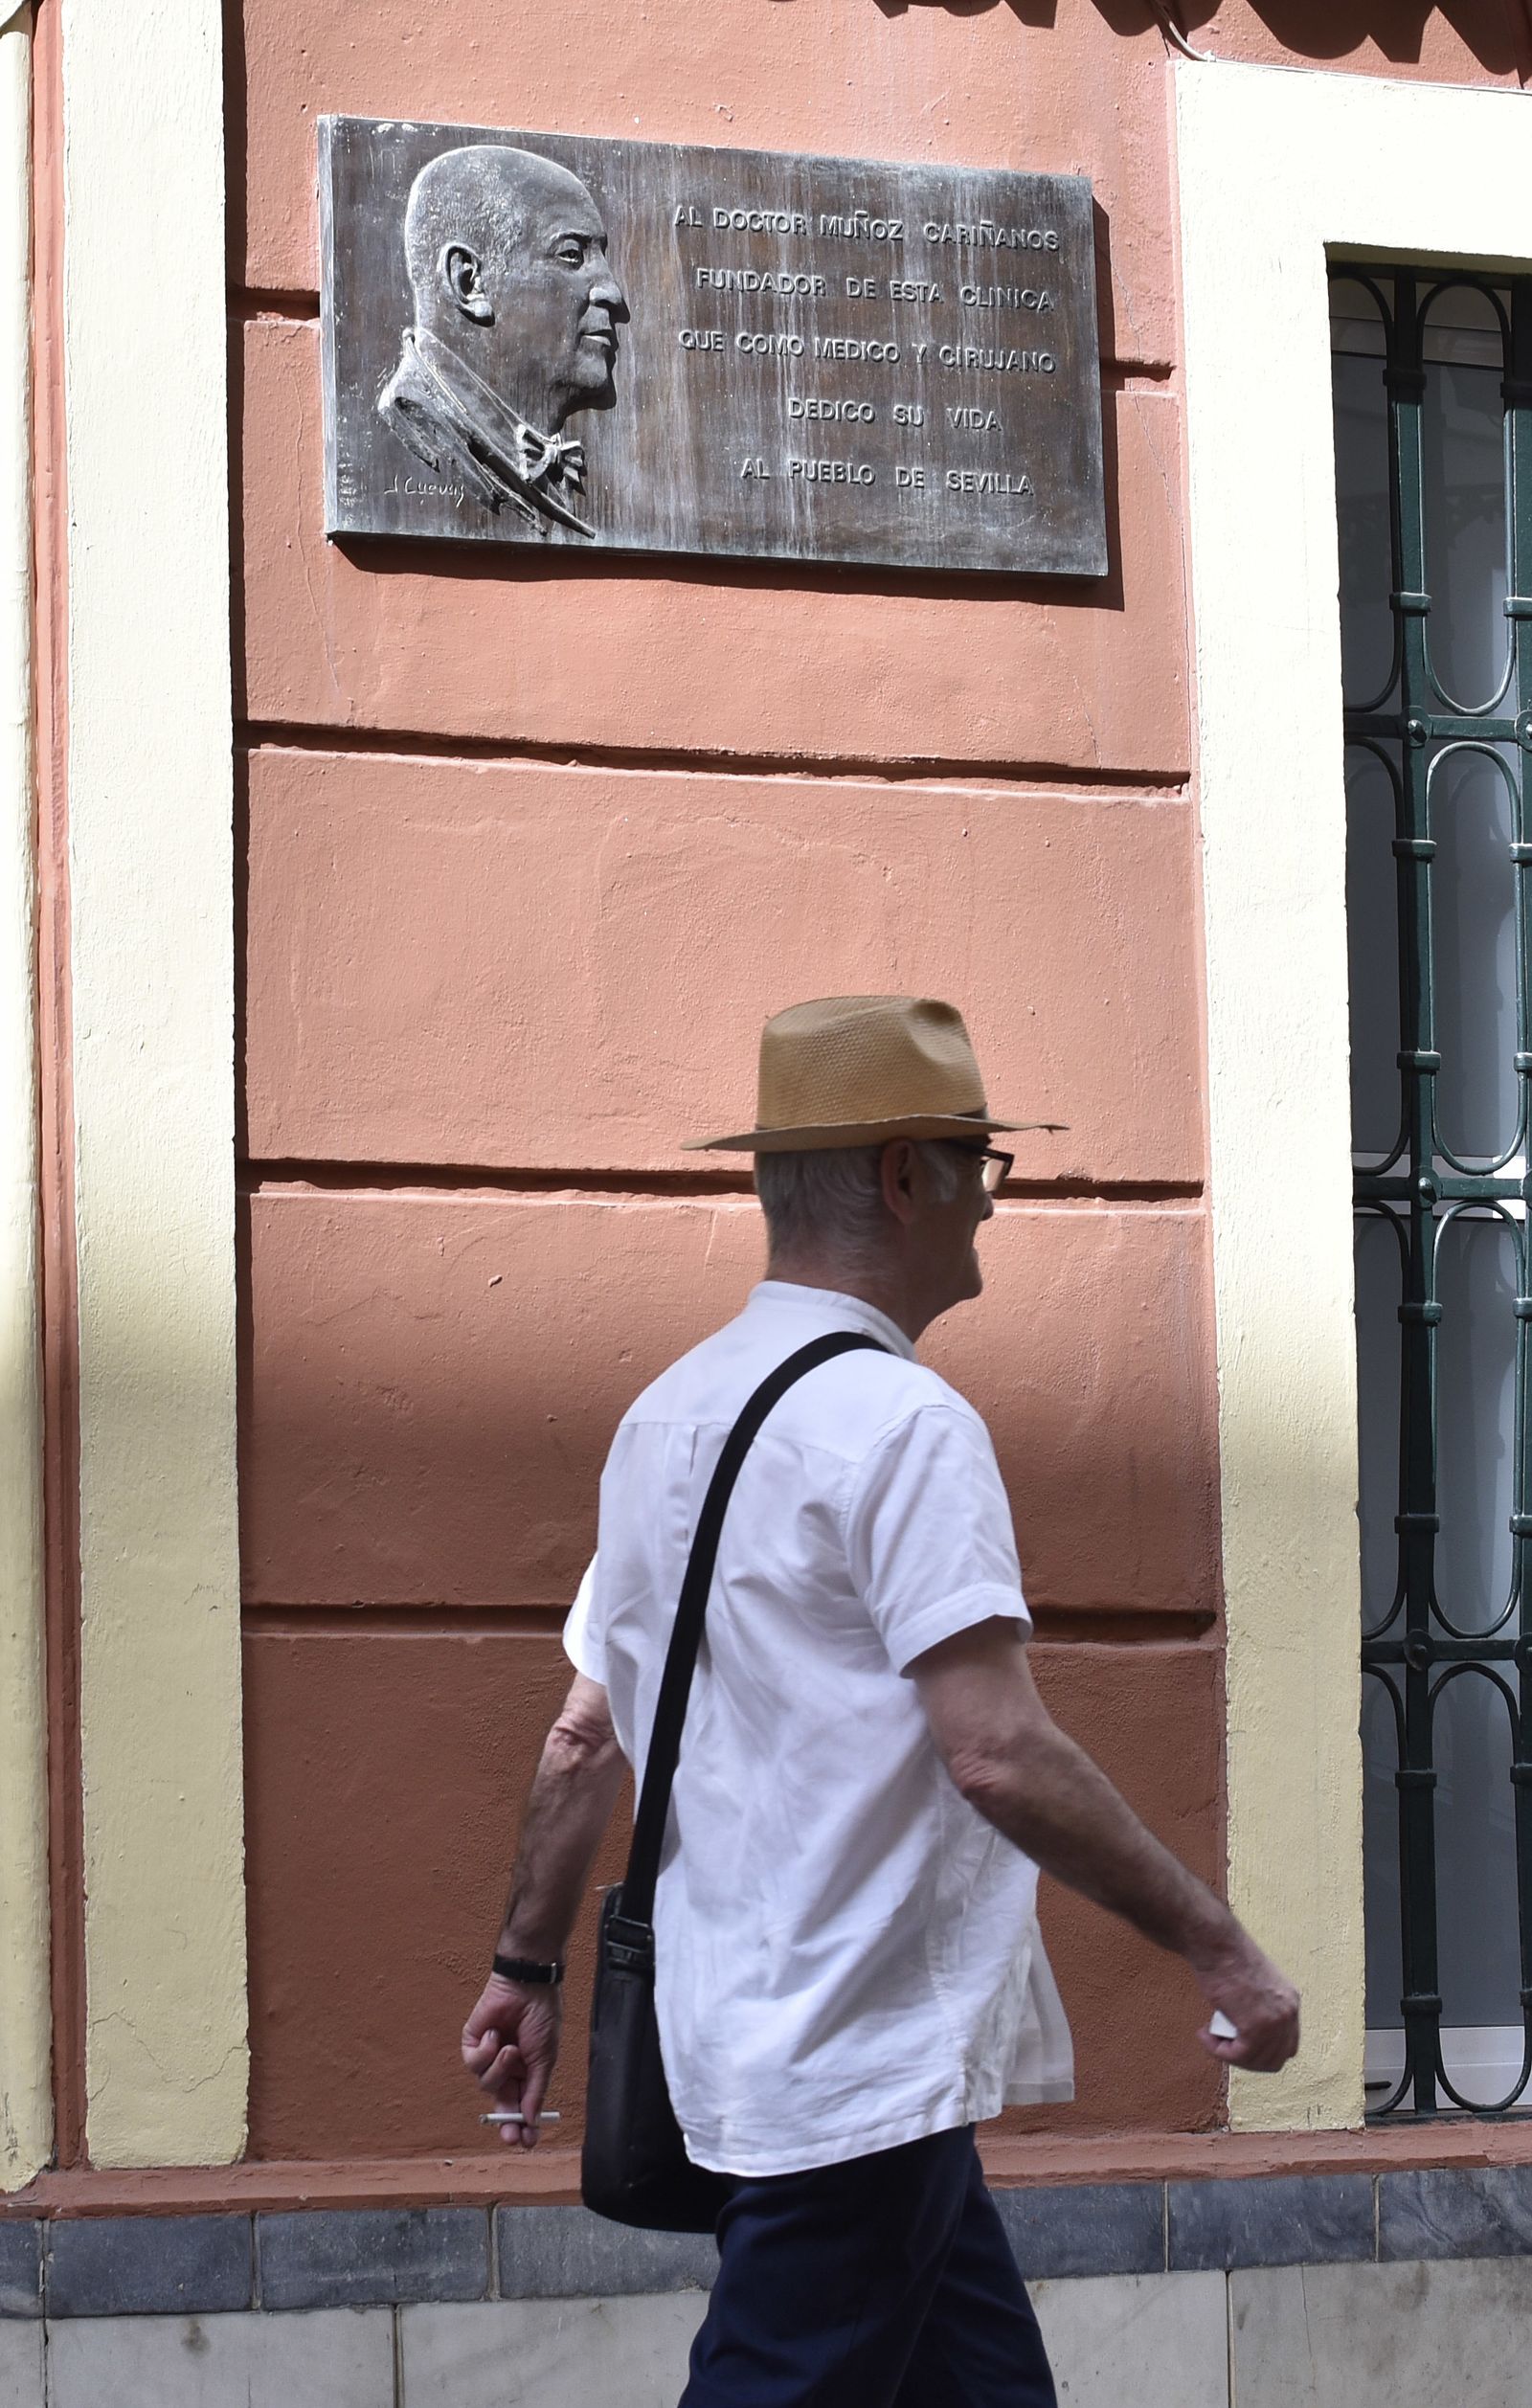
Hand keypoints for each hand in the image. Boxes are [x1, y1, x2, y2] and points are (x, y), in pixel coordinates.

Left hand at [461, 1973, 562, 2148]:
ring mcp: (489, 2056)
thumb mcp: (545, 2058)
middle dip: (506, 2119)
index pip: (523, 2105)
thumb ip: (536, 2090)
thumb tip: (532, 2119)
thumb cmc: (542, 2017)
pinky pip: (473, 2063)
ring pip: (486, 2084)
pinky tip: (495, 2034)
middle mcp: (507, 2068)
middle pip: (501, 2103)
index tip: (529, 2142)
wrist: (526, 1985)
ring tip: (511, 2047)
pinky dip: (486, 2051)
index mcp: (527, 2072)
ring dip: (500, 2068)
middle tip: (511, 2135)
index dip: (525, 2124)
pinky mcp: (472, 2043)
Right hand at [1193, 1934, 1300, 2073]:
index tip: (1240, 2045)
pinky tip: (1204, 2036)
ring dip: (1229, 2055)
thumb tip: (1246, 2031)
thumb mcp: (1254, 1985)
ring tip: (1209, 2037)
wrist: (1217, 1943)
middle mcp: (1288, 2012)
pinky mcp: (1255, 2027)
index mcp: (1290, 2000)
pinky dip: (1218, 2051)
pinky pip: (1238, 2055)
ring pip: (1255, 2060)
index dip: (1264, 2053)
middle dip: (1247, 2060)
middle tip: (1223, 2046)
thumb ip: (1259, 2008)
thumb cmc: (1227, 1956)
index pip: (1288, 2046)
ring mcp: (1275, 2021)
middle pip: (1274, 2059)